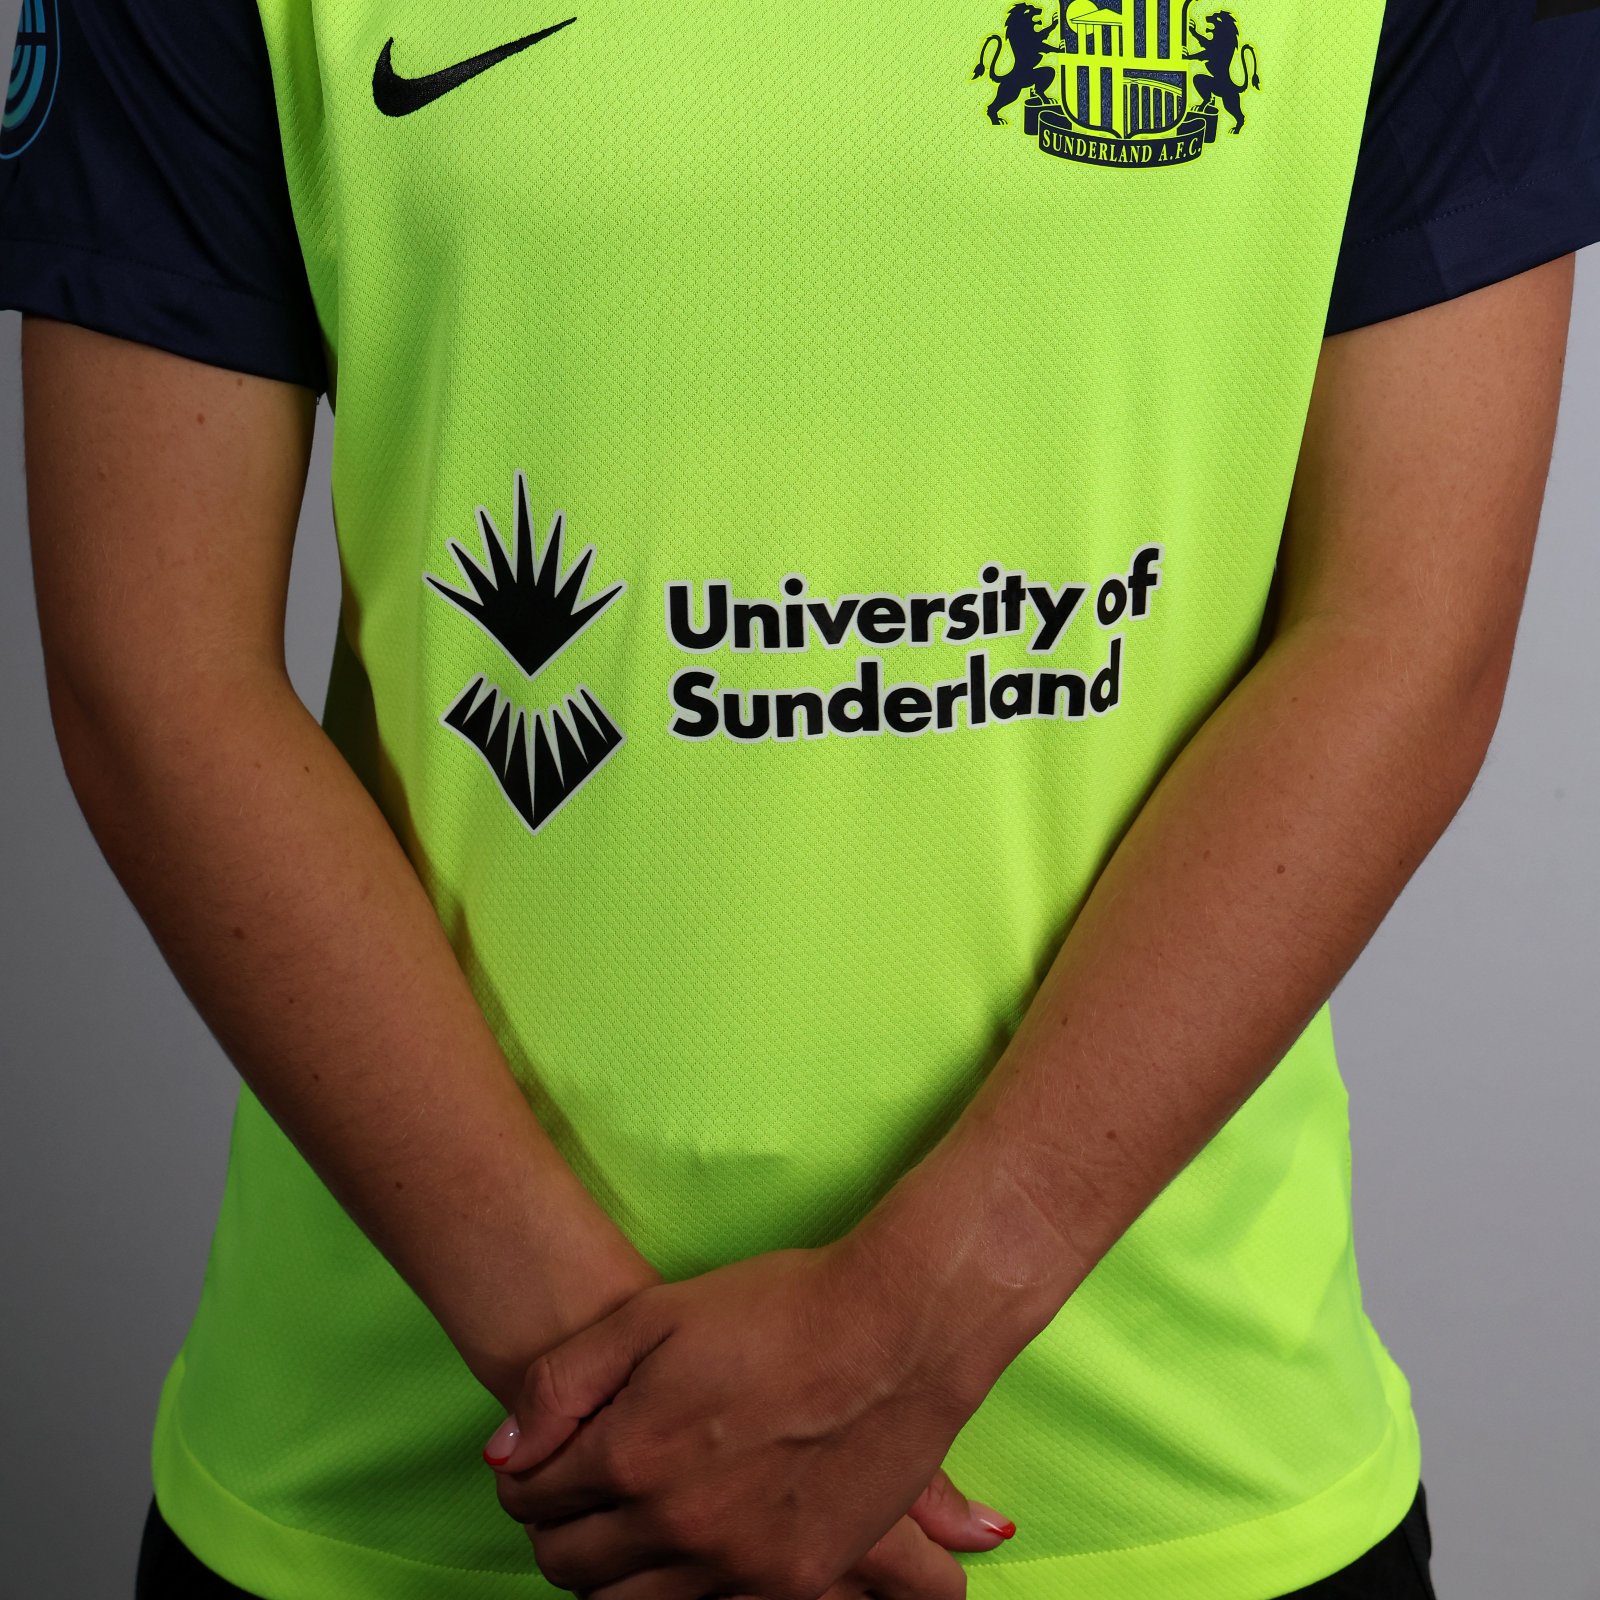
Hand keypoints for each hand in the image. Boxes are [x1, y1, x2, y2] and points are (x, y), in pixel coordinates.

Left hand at [481, 1241, 1012, 1598]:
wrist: (896, 1328)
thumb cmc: (776, 1306)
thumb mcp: (653, 1314)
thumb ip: (563, 1384)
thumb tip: (503, 1454)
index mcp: (632, 1456)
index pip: (533, 1502)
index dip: (525, 1480)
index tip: (537, 1465)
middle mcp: (677, 1527)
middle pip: (571, 1568)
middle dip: (556, 1532)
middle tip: (572, 1496)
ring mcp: (739, 1567)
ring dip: (610, 1571)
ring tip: (624, 1523)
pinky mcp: (795, 1582)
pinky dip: (679, 1590)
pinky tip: (687, 1544)